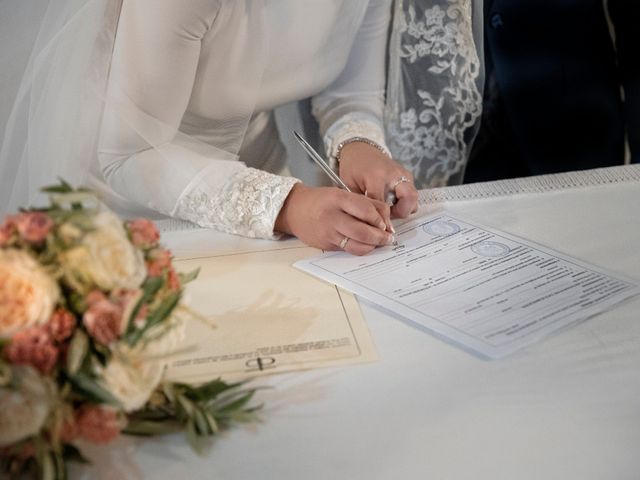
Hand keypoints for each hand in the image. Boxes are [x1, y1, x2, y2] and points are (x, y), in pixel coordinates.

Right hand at [274, 183, 394, 255]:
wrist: (294, 210)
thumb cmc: (322, 200)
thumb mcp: (342, 193)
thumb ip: (366, 203)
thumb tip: (387, 221)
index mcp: (338, 199)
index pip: (366, 211)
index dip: (380, 220)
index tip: (386, 224)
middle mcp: (332, 216)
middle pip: (363, 232)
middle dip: (380, 237)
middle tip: (388, 238)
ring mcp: (328, 233)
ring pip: (357, 246)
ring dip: (372, 247)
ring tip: (379, 243)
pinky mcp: (326, 245)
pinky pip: (348, 250)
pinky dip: (360, 248)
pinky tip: (365, 244)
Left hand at [338, 142, 418, 217]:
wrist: (361, 149)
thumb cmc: (353, 166)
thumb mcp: (349, 184)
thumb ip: (359, 203)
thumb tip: (367, 224)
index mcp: (376, 176)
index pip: (382, 204)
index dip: (381, 219)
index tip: (379, 231)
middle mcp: (394, 174)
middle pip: (408, 199)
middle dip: (400, 213)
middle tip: (388, 218)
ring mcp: (403, 174)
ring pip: (413, 198)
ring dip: (404, 208)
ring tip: (389, 210)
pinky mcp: (408, 176)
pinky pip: (412, 194)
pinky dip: (405, 203)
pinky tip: (392, 203)